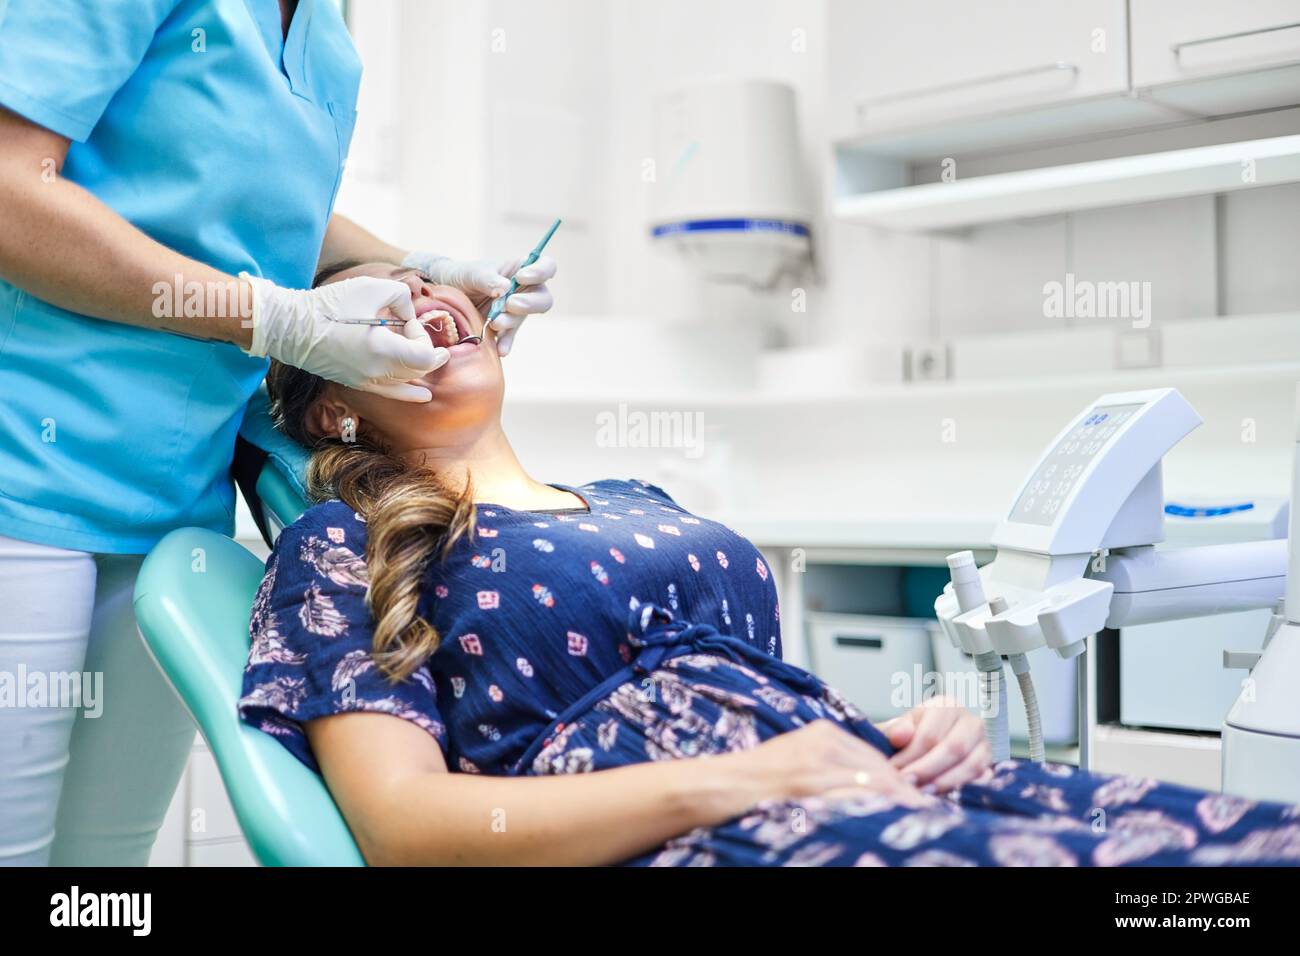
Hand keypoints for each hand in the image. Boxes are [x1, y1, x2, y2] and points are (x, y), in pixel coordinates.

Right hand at [242, 273, 447, 401]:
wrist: (291, 327)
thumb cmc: (330, 305)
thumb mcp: (371, 288)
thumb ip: (401, 296)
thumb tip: (409, 314)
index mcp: (382, 350)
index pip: (424, 356)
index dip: (424, 337)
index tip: (407, 320)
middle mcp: (377, 373)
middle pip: (418, 369)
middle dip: (424, 349)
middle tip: (415, 330)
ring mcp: (366, 381)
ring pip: (406, 380)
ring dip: (417, 365)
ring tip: (423, 354)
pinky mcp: (356, 382)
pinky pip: (390, 392)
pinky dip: (409, 393)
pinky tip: (423, 396)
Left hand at [401, 251, 555, 355]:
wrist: (445, 297)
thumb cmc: (462, 276)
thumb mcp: (472, 273)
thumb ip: (488, 279)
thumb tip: (506, 288)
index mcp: (520, 269)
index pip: (546, 267)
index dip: (540, 273)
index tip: (521, 278)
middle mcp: (523, 290)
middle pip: (543, 298)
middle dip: (529, 303)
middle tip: (510, 305)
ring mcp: (515, 311)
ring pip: (524, 318)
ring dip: (511, 322)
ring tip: (493, 323)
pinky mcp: (504, 328)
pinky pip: (510, 337)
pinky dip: (506, 342)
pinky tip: (500, 349)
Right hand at [728, 720, 932, 812]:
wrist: (723, 786)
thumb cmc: (756, 779)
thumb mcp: (796, 757)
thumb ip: (829, 762)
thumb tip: (866, 780)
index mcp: (822, 733)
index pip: (873, 755)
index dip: (894, 779)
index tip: (910, 795)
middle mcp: (823, 743)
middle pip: (878, 767)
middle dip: (901, 790)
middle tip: (922, 809)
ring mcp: (817, 764)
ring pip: (872, 781)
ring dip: (895, 801)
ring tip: (915, 816)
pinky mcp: (811, 784)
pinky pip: (853, 796)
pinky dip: (875, 808)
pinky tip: (887, 819)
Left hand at [879, 696, 990, 793]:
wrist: (926, 746)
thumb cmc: (911, 735)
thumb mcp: (900, 728)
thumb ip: (896, 730)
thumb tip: (900, 736)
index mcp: (947, 706)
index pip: (931, 734)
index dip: (911, 755)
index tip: (894, 770)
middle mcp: (971, 721)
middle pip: (954, 748)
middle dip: (928, 770)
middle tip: (908, 784)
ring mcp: (984, 743)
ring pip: (971, 765)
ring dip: (945, 782)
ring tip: (923, 793)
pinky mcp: (989, 764)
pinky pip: (982, 779)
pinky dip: (962, 788)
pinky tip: (942, 796)